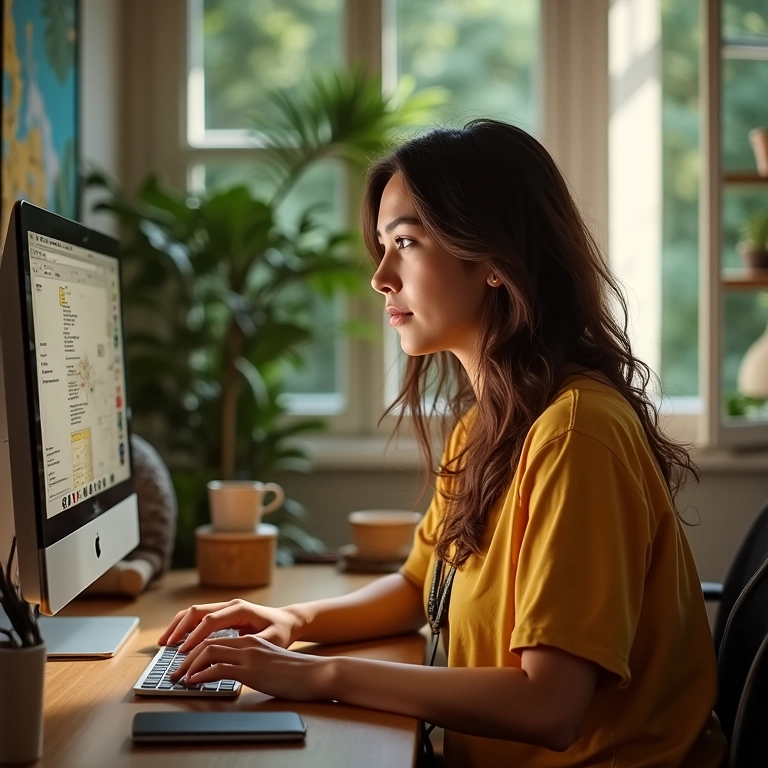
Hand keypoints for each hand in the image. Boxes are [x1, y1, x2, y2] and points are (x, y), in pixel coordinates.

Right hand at [157, 599, 301, 652]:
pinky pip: (199, 617)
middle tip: (166, 646)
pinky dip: (185, 627)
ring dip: (178, 626)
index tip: (182, 650)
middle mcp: (230, 605)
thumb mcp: (271, 640)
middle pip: (198, 611)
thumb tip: (232, 650)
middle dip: (180, 628)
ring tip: (164, 642)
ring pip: (195, 612)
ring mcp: (225, 608)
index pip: (211, 620)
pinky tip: (176, 640)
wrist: (288, 621)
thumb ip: (252, 644)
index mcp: (240, 610)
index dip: (195, 635)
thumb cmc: (281, 632)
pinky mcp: (223, 614)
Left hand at [170, 634, 331, 700]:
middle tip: (174, 671)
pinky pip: (219, 668)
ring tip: (179, 678)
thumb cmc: (295, 671)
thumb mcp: (269, 662)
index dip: (195, 646)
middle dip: (186, 656)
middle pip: (207, 641)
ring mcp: (249, 654)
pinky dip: (202, 675)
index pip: (215, 637)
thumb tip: (232, 672)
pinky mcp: (251, 669)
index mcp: (250, 639)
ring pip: (209, 652)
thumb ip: (251, 662)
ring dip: (189, 665)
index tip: (183, 660)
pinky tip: (194, 682)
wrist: (315, 673)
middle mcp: (247, 642)